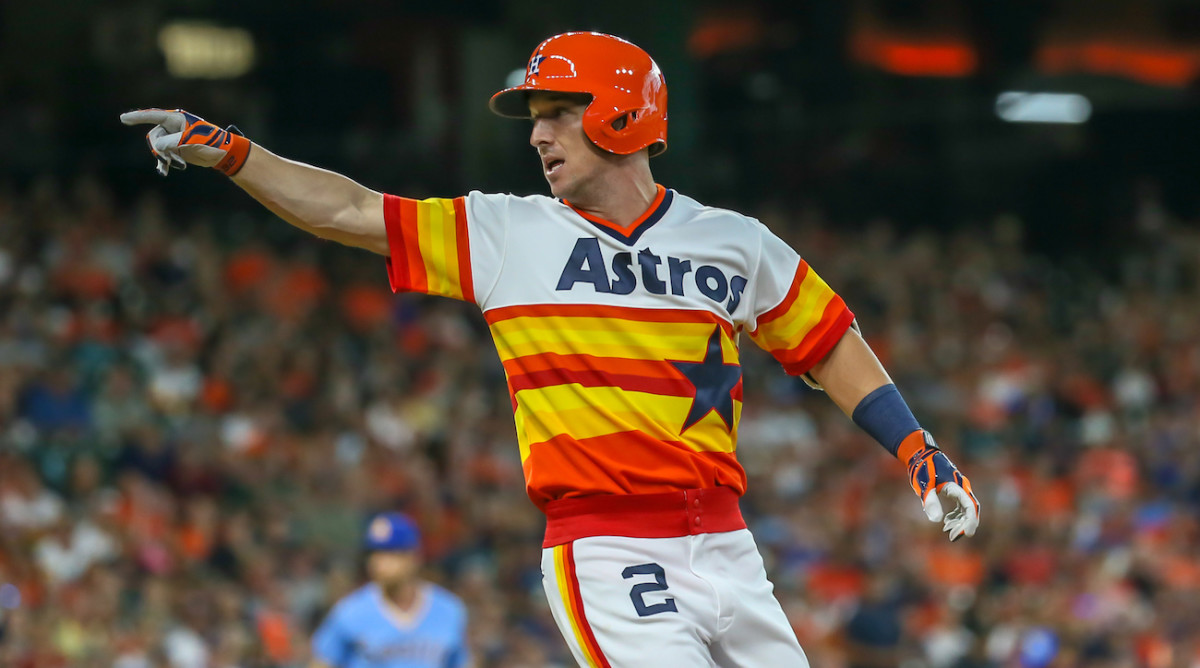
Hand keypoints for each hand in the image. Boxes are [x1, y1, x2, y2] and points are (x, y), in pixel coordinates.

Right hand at [119, 108, 250, 176]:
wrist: (223, 153)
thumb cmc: (211, 142)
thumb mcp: (193, 141)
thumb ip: (174, 142)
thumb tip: (157, 146)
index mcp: (176, 119)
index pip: (153, 116)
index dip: (138, 117)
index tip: (123, 119)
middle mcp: (172, 127)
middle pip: (154, 137)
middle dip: (159, 149)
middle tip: (170, 160)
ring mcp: (173, 138)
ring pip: (158, 148)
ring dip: (166, 158)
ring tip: (180, 165)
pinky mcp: (175, 149)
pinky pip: (163, 156)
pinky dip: (164, 163)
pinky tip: (163, 172)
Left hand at [900, 430, 979, 541]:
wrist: (921, 454)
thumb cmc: (923, 469)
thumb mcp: (925, 486)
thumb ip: (931, 502)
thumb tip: (937, 521)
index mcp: (958, 486)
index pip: (970, 506)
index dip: (970, 521)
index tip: (966, 534)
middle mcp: (962, 487)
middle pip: (970, 509)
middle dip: (964, 524)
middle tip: (952, 537)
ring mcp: (959, 488)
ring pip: (966, 509)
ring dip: (960, 521)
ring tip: (948, 532)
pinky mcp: (954, 490)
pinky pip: (960, 506)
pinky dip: (956, 516)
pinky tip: (946, 523)